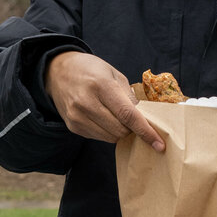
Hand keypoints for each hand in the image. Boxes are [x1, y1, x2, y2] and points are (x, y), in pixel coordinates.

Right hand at [45, 51, 164, 151]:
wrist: (57, 72)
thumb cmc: (91, 71)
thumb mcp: (114, 75)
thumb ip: (131, 98)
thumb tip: (147, 120)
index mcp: (101, 86)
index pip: (128, 115)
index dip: (145, 131)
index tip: (159, 145)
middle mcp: (86, 103)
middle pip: (121, 130)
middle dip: (134, 129)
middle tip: (135, 120)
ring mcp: (77, 116)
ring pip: (111, 137)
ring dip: (121, 132)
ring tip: (116, 116)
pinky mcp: (73, 126)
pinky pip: (100, 137)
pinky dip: (108, 132)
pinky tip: (103, 117)